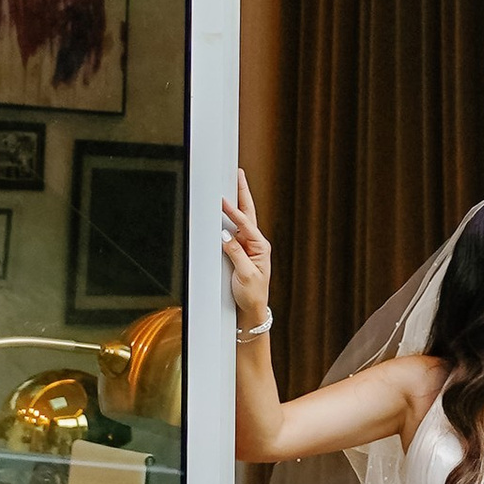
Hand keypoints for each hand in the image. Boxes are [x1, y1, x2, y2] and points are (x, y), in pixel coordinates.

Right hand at [222, 171, 272, 330]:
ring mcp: (248, 246)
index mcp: (260, 247)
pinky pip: (234, 230)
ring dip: (238, 200)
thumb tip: (224, 235)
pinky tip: (226, 207)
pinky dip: (230, 216)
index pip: (245, 225)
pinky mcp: (240, 251)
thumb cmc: (252, 294)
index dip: (233, 212)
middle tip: (238, 173)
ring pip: (242, 218)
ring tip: (234, 182)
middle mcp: (256, 243)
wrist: (252, 310)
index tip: (223, 201)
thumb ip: (235, 253)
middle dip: (242, 192)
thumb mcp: (245, 275)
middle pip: (248, 212)